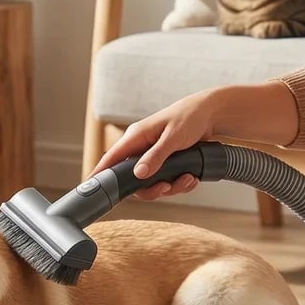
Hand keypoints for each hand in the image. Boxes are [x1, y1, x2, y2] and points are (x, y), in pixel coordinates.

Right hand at [93, 92, 216, 199]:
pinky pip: (166, 182)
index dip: (101, 174)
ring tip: (187, 179)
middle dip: (152, 189)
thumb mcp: (173, 137)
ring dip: (171, 187)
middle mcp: (141, 149)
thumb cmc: (190, 117)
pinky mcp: (165, 164)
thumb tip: (138, 174)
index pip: (111, 158)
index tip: (93, 188)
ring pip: (151, 184)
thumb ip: (156, 156)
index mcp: (136, 137)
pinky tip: (191, 177)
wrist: (211, 115)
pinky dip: (180, 184)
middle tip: (166, 187)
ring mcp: (153, 158)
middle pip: (133, 180)